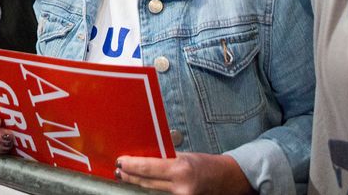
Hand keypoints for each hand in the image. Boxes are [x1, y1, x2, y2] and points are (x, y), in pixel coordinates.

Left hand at [115, 152, 253, 193]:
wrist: (229, 179)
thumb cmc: (208, 164)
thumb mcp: (187, 156)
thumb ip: (167, 159)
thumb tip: (146, 158)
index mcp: (181, 169)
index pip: (149, 168)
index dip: (132, 165)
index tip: (121, 161)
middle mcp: (181, 187)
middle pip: (147, 183)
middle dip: (130, 176)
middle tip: (119, 170)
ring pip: (152, 192)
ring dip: (138, 184)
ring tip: (126, 177)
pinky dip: (152, 190)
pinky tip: (143, 185)